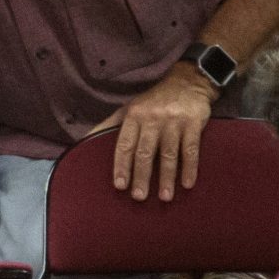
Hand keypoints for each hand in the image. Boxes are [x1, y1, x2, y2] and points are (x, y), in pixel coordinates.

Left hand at [108, 66, 217, 201]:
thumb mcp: (130, 108)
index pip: (124, 145)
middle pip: (145, 152)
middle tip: (139, 197)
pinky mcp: (193, 123)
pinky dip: (189, 168)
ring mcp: (174, 121)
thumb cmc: (153, 101)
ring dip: (166, 178)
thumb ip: (109, 125)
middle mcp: (152, 118)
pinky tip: (187, 184)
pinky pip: (190, 149)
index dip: (121, 166)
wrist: (188, 81)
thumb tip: (85, 140)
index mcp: (134, 116)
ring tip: (164, 197)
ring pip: (168, 154)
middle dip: (141, 176)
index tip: (120, 185)